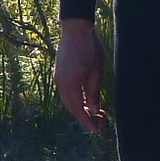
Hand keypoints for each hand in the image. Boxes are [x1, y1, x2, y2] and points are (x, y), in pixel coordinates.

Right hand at [55, 18, 106, 132]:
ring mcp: (58, 78)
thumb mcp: (97, 72)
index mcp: (71, 83)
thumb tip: (95, 110)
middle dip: (85, 116)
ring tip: (96, 110)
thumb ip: (94, 92)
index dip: (87, 122)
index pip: (78, 109)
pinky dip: (76, 99)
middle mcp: (61, 83)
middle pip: (72, 107)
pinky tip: (87, 99)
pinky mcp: (59, 74)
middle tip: (101, 120)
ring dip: (80, 108)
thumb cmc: (90, 49)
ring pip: (68, 101)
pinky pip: (66, 93)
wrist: (76, 30)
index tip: (96, 130)